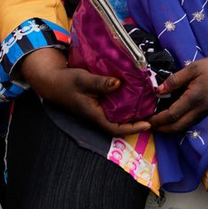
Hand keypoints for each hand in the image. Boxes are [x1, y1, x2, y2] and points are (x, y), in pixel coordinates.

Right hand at [24, 56, 150, 136]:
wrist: (52, 81)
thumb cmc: (66, 82)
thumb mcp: (83, 79)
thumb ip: (100, 82)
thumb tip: (119, 84)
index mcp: (94, 114)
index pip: (115, 129)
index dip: (133, 128)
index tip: (148, 124)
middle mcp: (98, 115)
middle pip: (120, 124)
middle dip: (138, 122)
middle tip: (155, 114)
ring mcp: (98, 110)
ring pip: (118, 116)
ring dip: (133, 113)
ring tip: (149, 105)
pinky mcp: (98, 104)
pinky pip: (115, 107)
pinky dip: (126, 104)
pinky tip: (135, 95)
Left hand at [149, 50, 207, 132]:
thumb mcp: (192, 68)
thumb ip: (174, 79)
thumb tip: (158, 90)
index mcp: (194, 98)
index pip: (172, 114)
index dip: (158, 119)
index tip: (146, 119)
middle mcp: (199, 109)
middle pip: (177, 126)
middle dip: (161, 128)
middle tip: (148, 125)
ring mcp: (203, 112)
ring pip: (183, 127)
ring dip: (169, 128)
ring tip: (156, 123)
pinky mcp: (205, 111)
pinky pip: (189, 122)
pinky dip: (177, 124)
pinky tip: (170, 119)